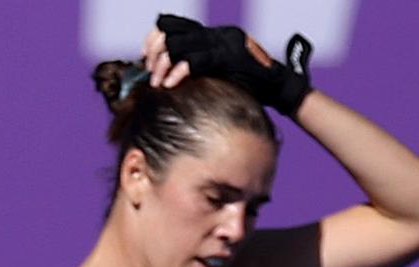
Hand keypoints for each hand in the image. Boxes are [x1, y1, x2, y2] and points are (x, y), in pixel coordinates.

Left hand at [150, 13, 312, 114]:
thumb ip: (192, 67)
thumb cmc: (245, 84)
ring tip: (157, 81)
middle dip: (154, 51)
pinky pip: (195, 60)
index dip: (154, 38)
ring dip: (162, 64)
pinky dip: (178, 72)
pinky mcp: (227, 57)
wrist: (277, 87)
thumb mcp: (213, 71)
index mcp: (210, 34)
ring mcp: (221, 42)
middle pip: (171, 31)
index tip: (145, 57)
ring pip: (179, 43)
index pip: (173, 24)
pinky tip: (170, 83)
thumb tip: (161, 75)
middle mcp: (214, 33)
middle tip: (150, 72)